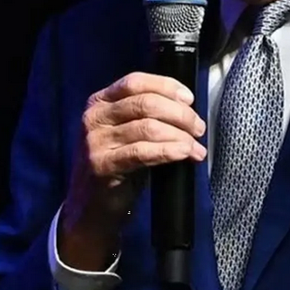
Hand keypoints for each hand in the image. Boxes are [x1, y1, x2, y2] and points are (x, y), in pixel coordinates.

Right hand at [58, 73, 206, 270]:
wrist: (91, 207)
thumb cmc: (118, 164)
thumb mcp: (126, 131)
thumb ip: (147, 114)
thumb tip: (188, 107)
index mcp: (100, 102)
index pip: (136, 82)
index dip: (167, 87)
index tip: (190, 99)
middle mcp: (94, 118)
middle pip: (146, 103)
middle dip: (181, 114)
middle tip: (199, 128)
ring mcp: (95, 142)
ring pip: (148, 127)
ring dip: (180, 135)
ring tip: (195, 147)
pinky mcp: (101, 165)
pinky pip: (143, 151)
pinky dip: (170, 150)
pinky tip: (185, 154)